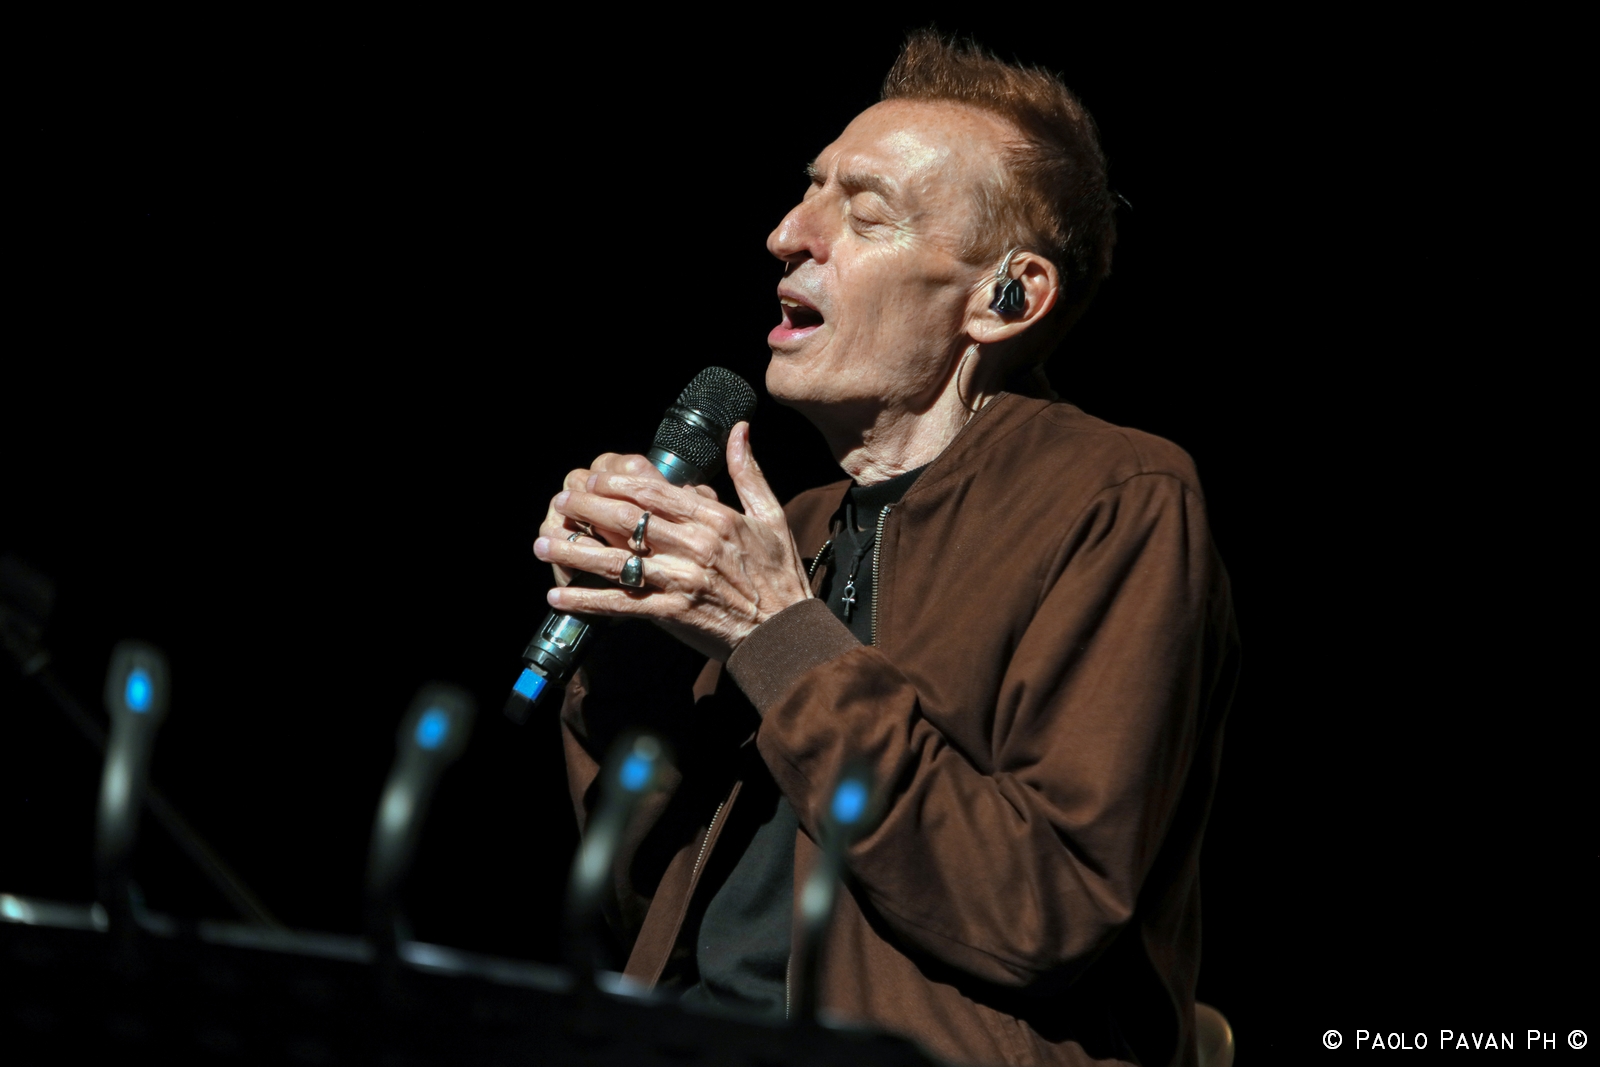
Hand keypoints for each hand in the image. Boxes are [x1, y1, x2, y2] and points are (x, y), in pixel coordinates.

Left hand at [533, 422, 811, 660]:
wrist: (785, 633)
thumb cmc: (779, 575)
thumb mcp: (771, 515)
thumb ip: (749, 472)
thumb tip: (739, 430)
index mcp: (715, 519)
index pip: (654, 493)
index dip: (615, 483)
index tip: (591, 479)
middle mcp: (693, 546)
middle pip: (626, 520)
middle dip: (585, 507)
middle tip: (559, 501)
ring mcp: (680, 581)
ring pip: (615, 560)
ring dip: (573, 550)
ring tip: (542, 542)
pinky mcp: (671, 614)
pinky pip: (620, 604)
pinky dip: (586, 599)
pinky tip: (559, 594)